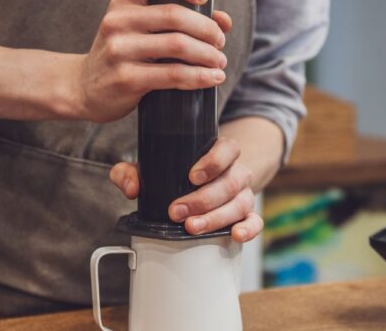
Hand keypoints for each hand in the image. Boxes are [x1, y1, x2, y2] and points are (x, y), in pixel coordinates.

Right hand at [70, 0, 232, 122]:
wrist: (83, 89)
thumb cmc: (120, 56)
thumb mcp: (138, 30)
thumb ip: (176, 21)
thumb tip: (223, 20)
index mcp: (122, 2)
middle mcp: (118, 21)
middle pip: (175, 15)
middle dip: (208, 29)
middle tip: (219, 42)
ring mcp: (120, 50)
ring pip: (178, 45)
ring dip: (208, 54)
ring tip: (219, 63)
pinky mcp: (126, 78)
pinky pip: (173, 75)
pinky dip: (199, 77)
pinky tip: (211, 79)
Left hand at [109, 137, 263, 242]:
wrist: (206, 180)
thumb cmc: (179, 172)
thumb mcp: (155, 165)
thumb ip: (132, 171)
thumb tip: (130, 187)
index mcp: (221, 152)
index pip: (228, 149)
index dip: (213, 162)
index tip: (192, 176)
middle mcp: (236, 171)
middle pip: (229, 183)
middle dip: (202, 200)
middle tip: (177, 211)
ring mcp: (243, 194)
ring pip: (240, 204)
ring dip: (215, 218)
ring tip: (191, 227)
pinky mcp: (246, 214)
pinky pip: (255, 221)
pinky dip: (248, 229)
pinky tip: (235, 235)